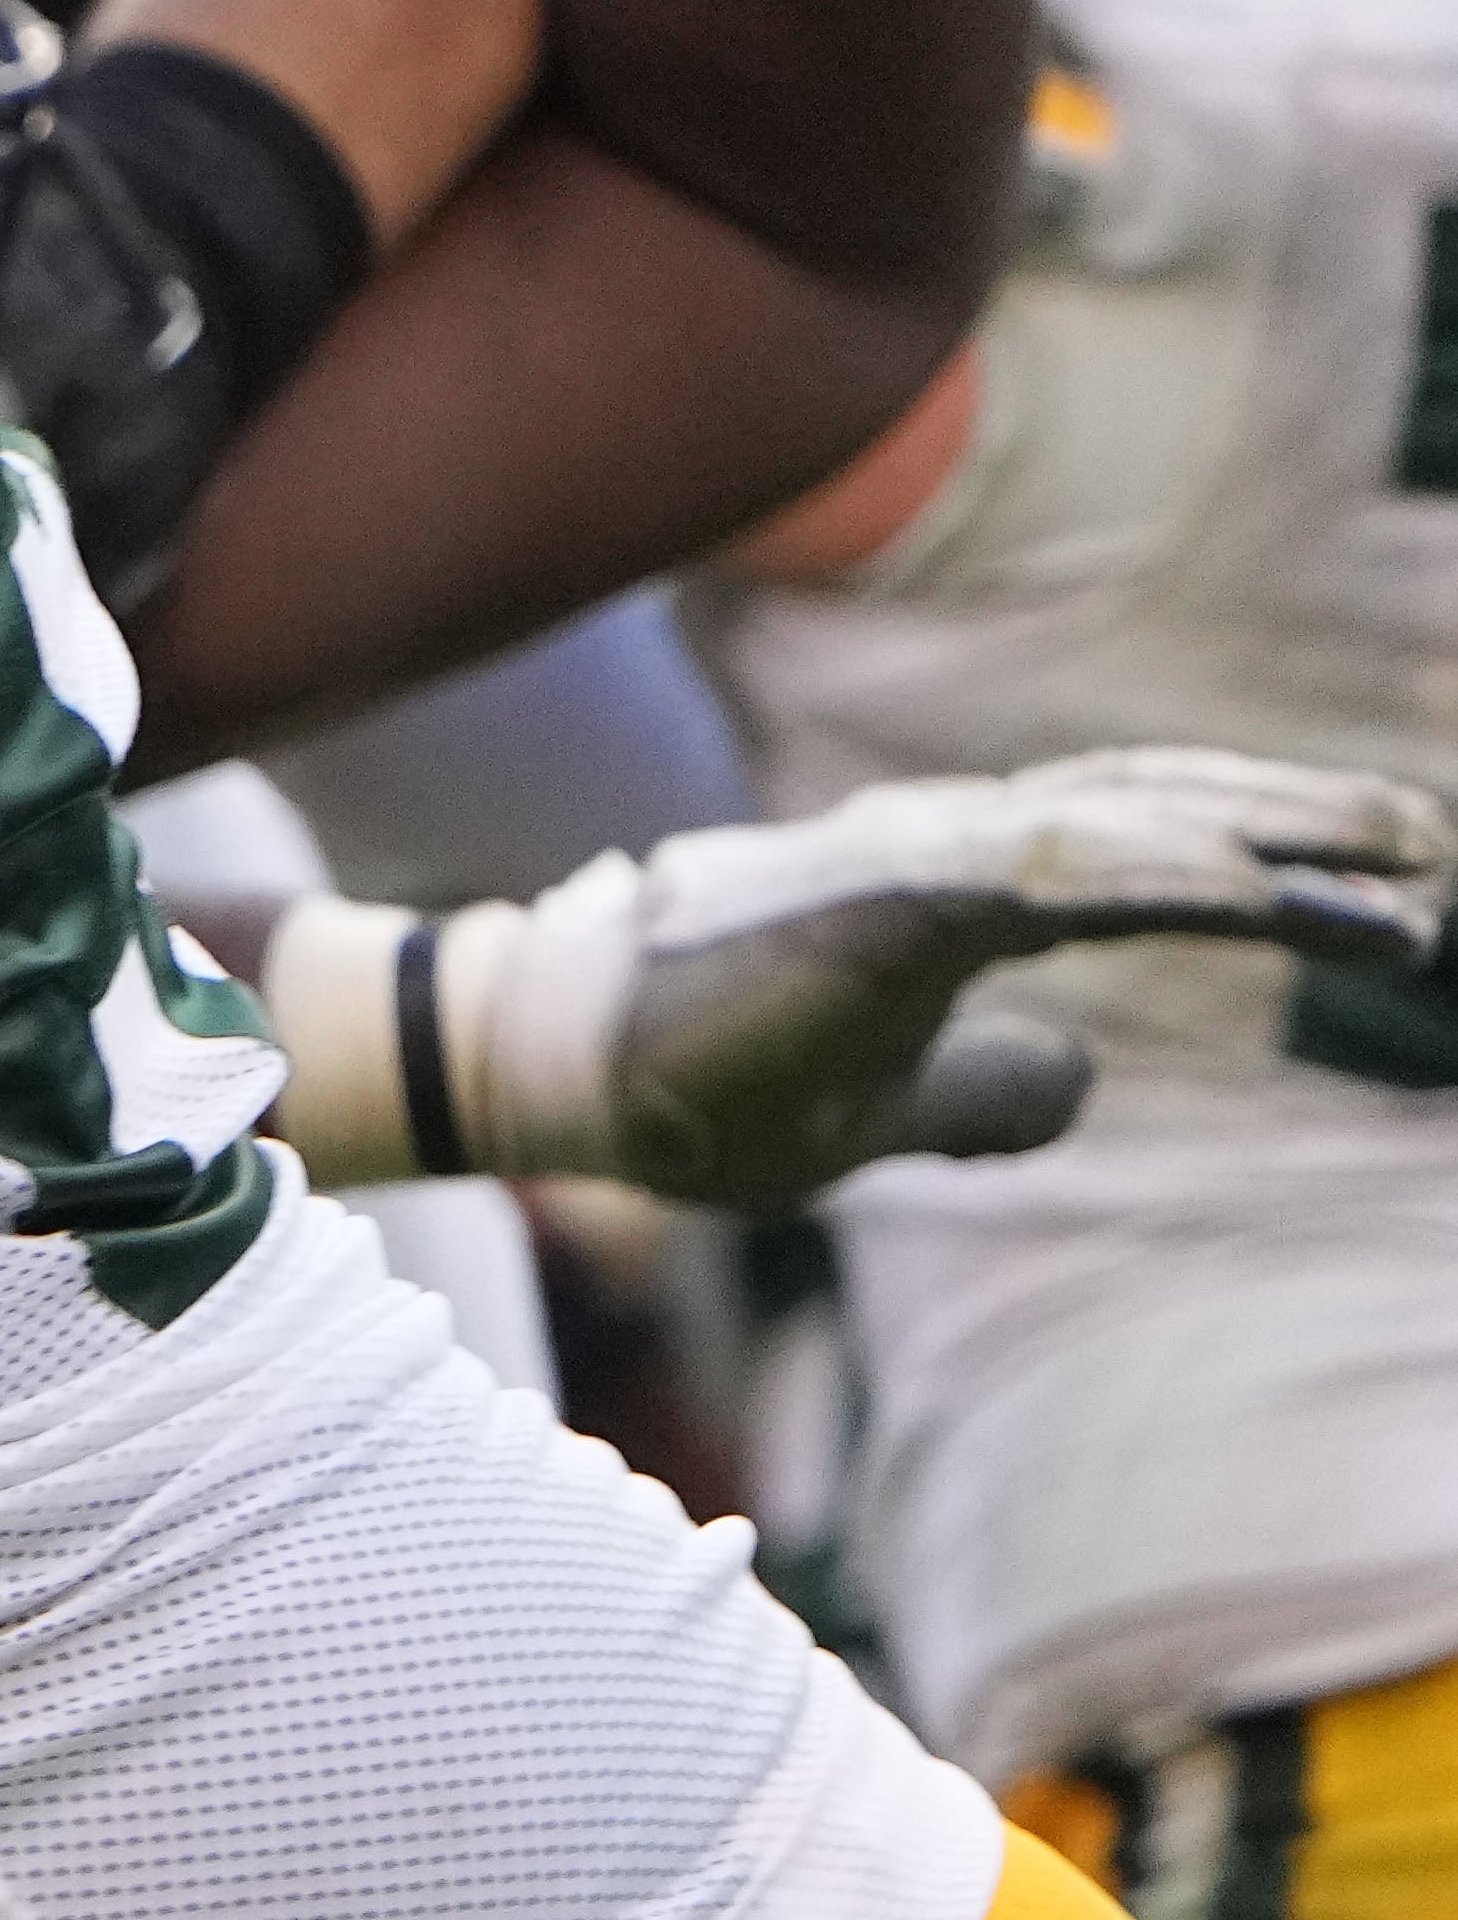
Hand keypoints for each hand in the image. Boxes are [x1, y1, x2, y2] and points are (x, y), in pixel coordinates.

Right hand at [468, 746, 1454, 1203]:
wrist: (549, 1071)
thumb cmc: (691, 1083)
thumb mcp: (872, 1110)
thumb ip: (978, 1091)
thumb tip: (1078, 1080)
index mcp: (947, 891)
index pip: (1138, 851)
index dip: (1267, 863)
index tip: (1393, 897)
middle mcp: (942, 849)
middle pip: (1156, 808)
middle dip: (1298, 822)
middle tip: (1428, 842)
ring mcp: (910, 860)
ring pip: (1124, 824)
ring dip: (1267, 832)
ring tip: (1400, 851)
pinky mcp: (881, 894)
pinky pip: (1047, 869)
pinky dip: (1160, 864)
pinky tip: (1252, 875)